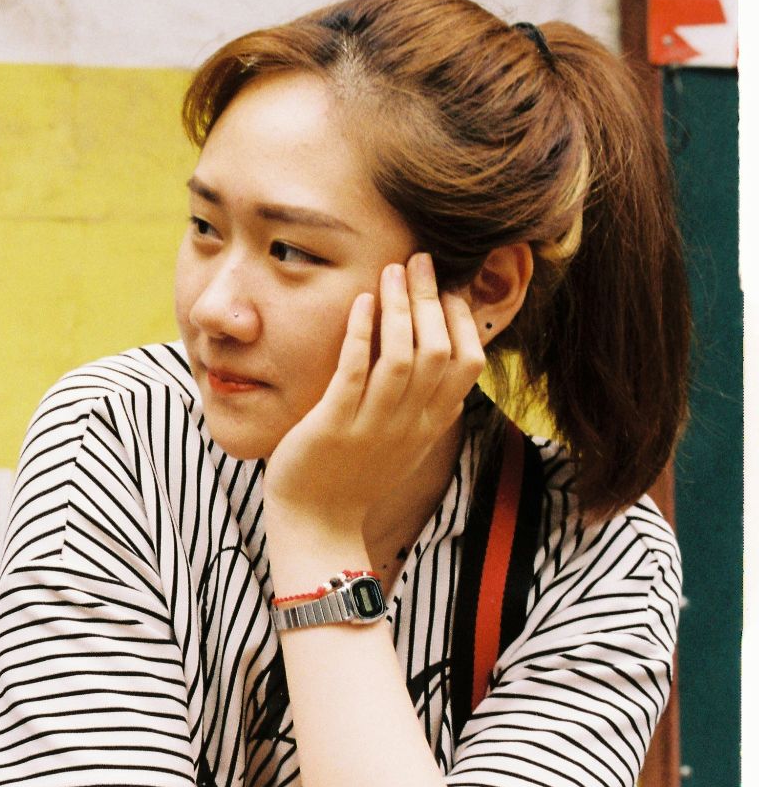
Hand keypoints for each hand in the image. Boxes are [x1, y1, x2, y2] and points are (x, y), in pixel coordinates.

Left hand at [262, 254, 484, 532]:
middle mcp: (410, 423)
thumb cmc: (355, 478)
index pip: (469, 363)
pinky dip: (360, 332)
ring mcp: (373, 425)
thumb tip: (451, 370)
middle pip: (439, 350)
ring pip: (403, 356)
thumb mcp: (405, 443)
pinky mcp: (333, 425)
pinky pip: (354, 372)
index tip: (447, 288)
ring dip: (400, 307)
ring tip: (393, 270)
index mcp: (431, 424)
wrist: (316, 526)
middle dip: (432, 298)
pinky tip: (359, 302)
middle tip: (421, 260)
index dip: (461, 320)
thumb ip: (429, 409)